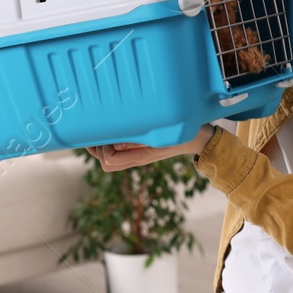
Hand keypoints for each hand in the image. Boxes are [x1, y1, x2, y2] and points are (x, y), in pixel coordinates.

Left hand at [86, 125, 213, 171]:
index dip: (102, 149)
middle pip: (106, 164)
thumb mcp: (162, 135)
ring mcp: (137, 155)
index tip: (106, 133)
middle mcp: (136, 159)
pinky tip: (111, 129)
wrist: (197, 138)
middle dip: (97, 149)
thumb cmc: (182, 134)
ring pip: (110, 159)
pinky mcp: (139, 149)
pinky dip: (110, 143)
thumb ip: (139, 140)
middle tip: (96, 131)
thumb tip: (115, 143)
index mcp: (141, 157)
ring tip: (100, 129)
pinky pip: (118, 151)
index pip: (109, 161)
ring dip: (102, 146)